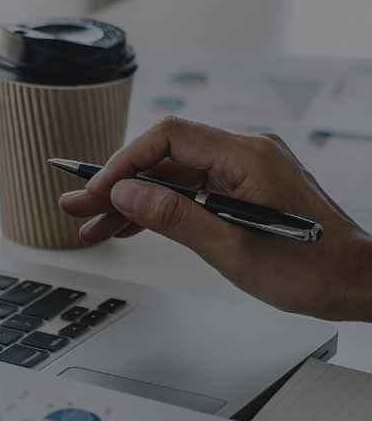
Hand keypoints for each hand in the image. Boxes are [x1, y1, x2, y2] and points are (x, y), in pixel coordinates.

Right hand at [58, 117, 371, 319]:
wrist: (357, 282)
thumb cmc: (311, 268)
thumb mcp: (231, 249)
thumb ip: (174, 217)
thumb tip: (127, 193)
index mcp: (247, 157)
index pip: (168, 138)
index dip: (123, 163)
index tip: (96, 191)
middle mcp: (247, 154)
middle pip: (165, 156)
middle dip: (118, 183)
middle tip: (78, 208)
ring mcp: (246, 171)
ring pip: (174, 176)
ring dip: (133, 199)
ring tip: (94, 225)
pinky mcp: (245, 189)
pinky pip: (192, 190)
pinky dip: (160, 207)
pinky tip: (131, 224)